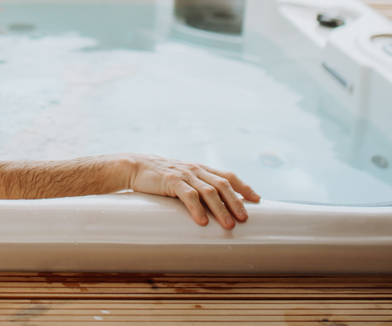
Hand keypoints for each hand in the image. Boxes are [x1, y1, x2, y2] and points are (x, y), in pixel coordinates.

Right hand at [127, 155, 259, 228]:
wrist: (134, 167)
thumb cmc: (159, 177)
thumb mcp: (182, 178)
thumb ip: (197, 186)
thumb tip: (215, 206)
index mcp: (200, 168)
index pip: (228, 175)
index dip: (244, 187)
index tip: (257, 199)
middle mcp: (196, 169)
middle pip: (223, 184)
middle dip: (236, 202)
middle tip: (245, 218)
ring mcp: (184, 174)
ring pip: (209, 191)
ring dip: (221, 209)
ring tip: (229, 225)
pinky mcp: (171, 181)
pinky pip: (188, 195)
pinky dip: (197, 209)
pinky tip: (202, 221)